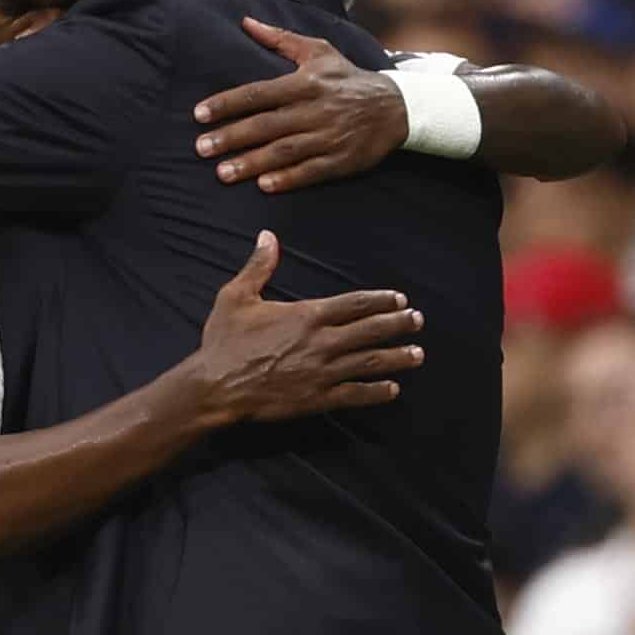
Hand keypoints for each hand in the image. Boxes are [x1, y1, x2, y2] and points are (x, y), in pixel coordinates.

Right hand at [188, 231, 422, 427]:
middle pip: (370, 330)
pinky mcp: (316, 398)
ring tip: (418, 354)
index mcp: (307, 315)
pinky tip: (393, 389)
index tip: (400, 299)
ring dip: (397, 357)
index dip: (380, 300)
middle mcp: (321, 342)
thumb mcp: (236, 296)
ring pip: (370, 362)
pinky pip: (354, 394)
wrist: (215, 386)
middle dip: (398, 325)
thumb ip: (258, 266)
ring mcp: (322, 372)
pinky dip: (377, 392)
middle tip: (418, 321)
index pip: (355, 304)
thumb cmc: (224, 340)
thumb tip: (268, 236)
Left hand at [193, 18, 407, 191]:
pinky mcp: (341, 160)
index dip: (227, 103)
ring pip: (284, 151)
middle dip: (231, 137)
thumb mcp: (319, 51)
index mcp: (304, 83)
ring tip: (222, 173)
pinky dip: (287, 178)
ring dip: (251, 163)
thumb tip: (246, 22)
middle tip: (201, 148)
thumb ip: (280, 39)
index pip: (258, 93)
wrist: (395, 106)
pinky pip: (311, 171)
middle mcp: (314, 110)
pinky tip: (263, 186)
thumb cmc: (347, 77)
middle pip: (266, 125)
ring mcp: (328, 136)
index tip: (199, 113)